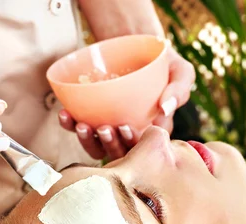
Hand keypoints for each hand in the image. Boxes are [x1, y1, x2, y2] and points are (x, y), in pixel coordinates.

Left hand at [58, 47, 194, 160]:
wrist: (140, 50)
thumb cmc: (165, 64)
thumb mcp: (180, 72)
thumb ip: (179, 90)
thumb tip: (166, 108)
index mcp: (152, 131)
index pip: (143, 147)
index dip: (134, 144)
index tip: (128, 128)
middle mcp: (130, 136)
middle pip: (119, 152)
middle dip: (110, 145)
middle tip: (106, 128)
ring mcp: (110, 130)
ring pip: (97, 147)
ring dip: (87, 141)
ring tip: (82, 125)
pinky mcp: (92, 119)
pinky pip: (78, 129)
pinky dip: (69, 125)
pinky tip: (65, 114)